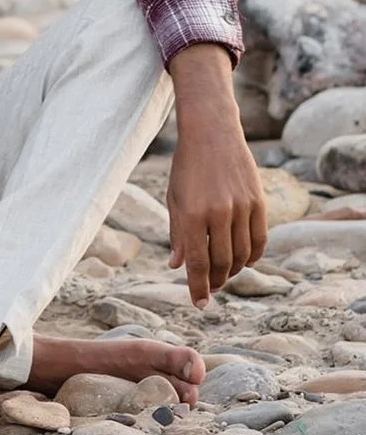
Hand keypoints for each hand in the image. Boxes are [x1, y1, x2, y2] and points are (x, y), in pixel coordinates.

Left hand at [166, 43, 267, 305]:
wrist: (211, 131)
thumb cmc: (187, 165)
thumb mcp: (174, 197)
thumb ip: (177, 233)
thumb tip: (177, 266)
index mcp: (192, 213)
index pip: (196, 262)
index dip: (197, 287)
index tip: (198, 303)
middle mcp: (218, 213)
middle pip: (221, 263)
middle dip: (214, 281)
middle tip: (209, 289)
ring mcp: (241, 207)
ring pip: (241, 255)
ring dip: (232, 271)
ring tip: (222, 275)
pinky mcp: (258, 202)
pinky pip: (259, 241)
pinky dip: (252, 257)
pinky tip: (243, 261)